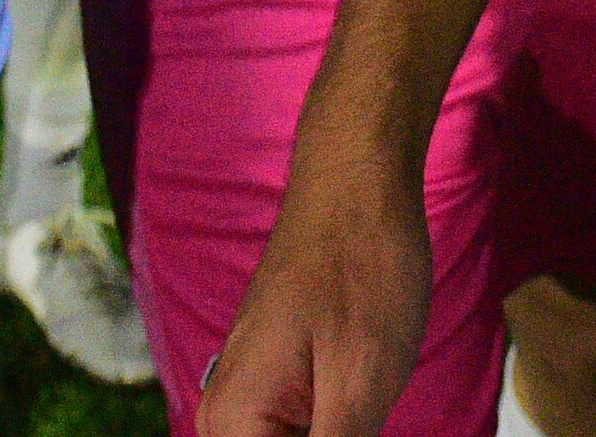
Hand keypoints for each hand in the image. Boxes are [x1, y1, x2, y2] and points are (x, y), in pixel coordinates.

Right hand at [191, 127, 435, 436]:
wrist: (359, 183)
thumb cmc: (361, 269)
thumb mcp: (359, 388)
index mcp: (232, 424)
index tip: (353, 429)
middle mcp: (227, 416)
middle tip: (365, 418)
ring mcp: (253, 398)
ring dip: (344, 436)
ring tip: (368, 399)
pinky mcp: (284, 385)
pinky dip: (342, 436)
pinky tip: (367, 418)